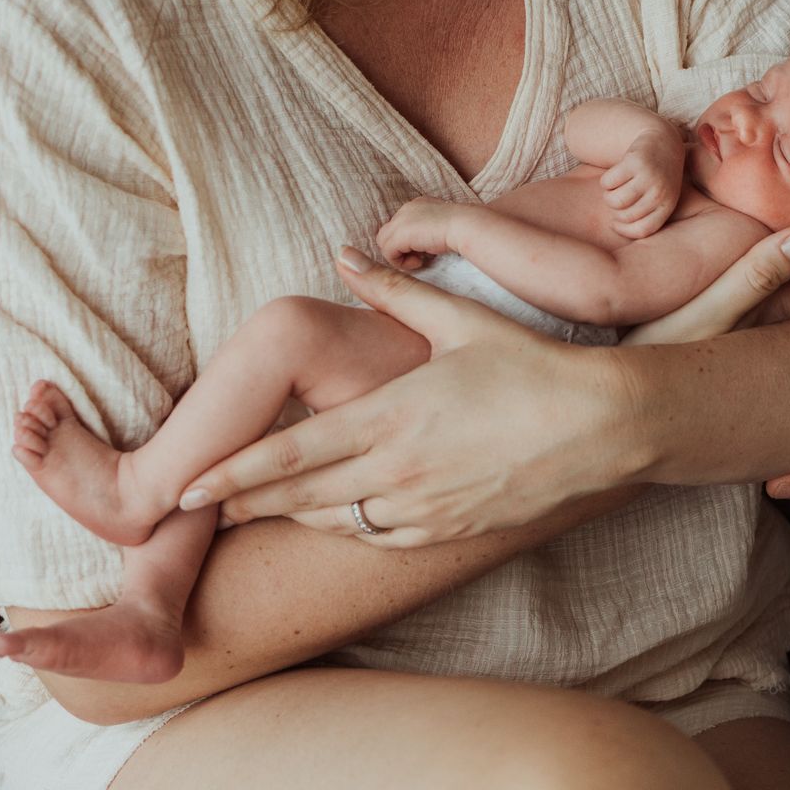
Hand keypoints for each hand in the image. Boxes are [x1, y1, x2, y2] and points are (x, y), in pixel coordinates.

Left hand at [180, 248, 643, 546]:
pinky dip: (348, 529)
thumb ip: (395, 291)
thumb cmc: (532, 366)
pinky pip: (381, 538)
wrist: (602, 426)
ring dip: (293, 517)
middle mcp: (399, 470)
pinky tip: (335, 517)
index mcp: (392, 416)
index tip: (188, 484)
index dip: (233, 473)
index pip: (292, 455)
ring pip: (337, 523)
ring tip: (257, 510)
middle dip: (244, 503)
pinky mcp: (451, 530)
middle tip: (197, 507)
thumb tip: (344, 252)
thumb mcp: (461, 321)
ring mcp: (425, 507)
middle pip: (300, 498)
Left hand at [375, 195, 465, 270]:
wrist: (466, 225)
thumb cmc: (462, 228)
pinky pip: (388, 253)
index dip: (408, 240)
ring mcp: (401, 220)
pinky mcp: (399, 234)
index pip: (401, 224)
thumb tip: (424, 244)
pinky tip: (419, 262)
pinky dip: (401, 262)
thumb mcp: (443, 225)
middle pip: (389, 232)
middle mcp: (406, 208)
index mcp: (418, 204)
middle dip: (400, 248)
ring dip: (399, 256)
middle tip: (420, 257)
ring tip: (418, 261)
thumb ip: (430, 230)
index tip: (424, 250)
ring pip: (384, 242)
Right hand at [599, 130, 682, 238]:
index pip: (641, 230)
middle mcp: (660, 192)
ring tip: (615, 188)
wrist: (663, 142)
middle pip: (624, 216)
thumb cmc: (658, 177)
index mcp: (667, 206)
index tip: (615, 223)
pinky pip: (608, 182)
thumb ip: (646, 215)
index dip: (623, 230)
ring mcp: (648, 176)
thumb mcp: (660, 197)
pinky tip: (615, 175)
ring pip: (614, 200)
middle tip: (618, 197)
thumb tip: (617, 228)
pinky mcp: (634, 161)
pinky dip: (605, 181)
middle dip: (615, 210)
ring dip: (608, 196)